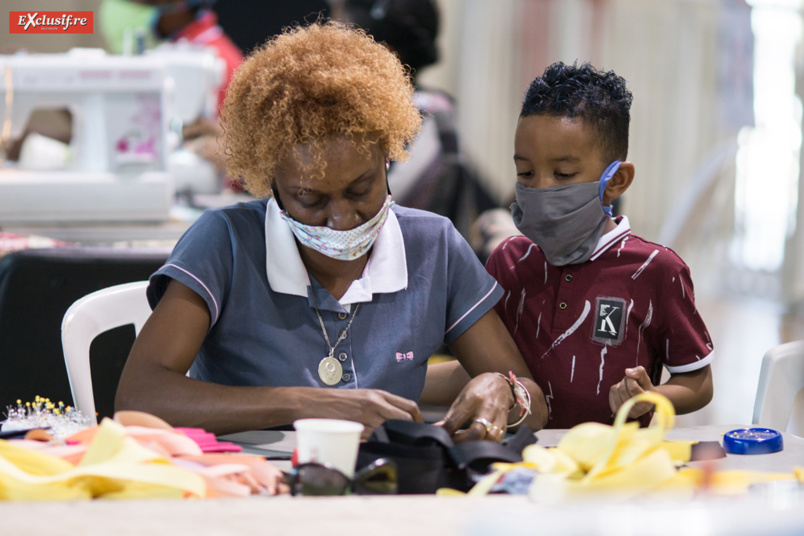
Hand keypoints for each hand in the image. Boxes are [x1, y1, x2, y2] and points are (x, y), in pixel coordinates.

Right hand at [302, 388, 422, 439]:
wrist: (314, 403)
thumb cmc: (338, 400)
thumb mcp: (363, 396)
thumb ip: (381, 405)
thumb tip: (399, 418)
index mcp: (379, 394)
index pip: (409, 406)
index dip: (418, 419)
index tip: (419, 427)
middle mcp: (375, 404)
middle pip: (405, 419)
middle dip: (410, 430)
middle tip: (411, 439)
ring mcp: (366, 417)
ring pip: (390, 431)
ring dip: (392, 438)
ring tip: (391, 443)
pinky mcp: (357, 429)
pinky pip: (373, 440)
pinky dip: (376, 444)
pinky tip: (373, 445)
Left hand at [437, 373, 512, 442]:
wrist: (500, 383)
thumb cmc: (477, 391)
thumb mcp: (462, 398)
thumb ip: (451, 417)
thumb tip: (436, 430)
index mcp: (473, 399)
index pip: (456, 421)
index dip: (446, 433)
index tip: (440, 439)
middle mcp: (487, 408)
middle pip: (476, 432)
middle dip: (462, 442)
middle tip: (452, 446)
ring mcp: (498, 417)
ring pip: (490, 439)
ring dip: (476, 446)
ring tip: (465, 448)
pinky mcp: (504, 425)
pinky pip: (497, 441)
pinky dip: (486, 446)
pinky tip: (478, 447)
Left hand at [609, 366, 655, 418]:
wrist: (642, 399)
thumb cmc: (645, 388)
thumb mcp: (646, 378)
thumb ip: (639, 372)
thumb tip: (627, 371)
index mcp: (645, 405)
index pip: (632, 387)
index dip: (632, 379)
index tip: (636, 381)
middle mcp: (635, 412)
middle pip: (622, 389)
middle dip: (626, 381)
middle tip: (632, 382)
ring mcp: (624, 412)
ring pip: (616, 390)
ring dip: (621, 384)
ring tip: (628, 387)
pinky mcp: (615, 409)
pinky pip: (612, 392)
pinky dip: (616, 388)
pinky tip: (623, 392)